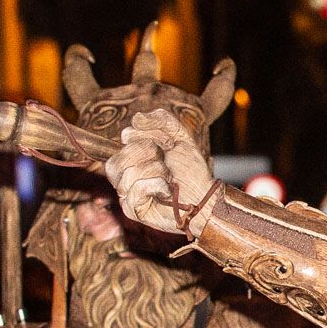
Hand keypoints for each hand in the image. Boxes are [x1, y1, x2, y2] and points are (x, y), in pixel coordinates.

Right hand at [105, 110, 217, 235]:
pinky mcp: (131, 209)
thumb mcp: (180, 137)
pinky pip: (137, 189)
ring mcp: (125, 193)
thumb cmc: (190, 171)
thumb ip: (161, 120)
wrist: (204, 197)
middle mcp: (124, 174)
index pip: (128, 136)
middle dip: (152, 155)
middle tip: (168, 165)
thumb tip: (136, 118)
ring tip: (169, 180)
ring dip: (158, 172)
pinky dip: (158, 186)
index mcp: (131, 155)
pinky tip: (167, 192)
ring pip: (130, 172)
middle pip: (122, 154)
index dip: (153, 137)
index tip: (170, 145)